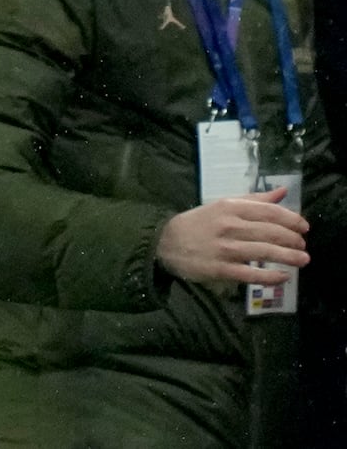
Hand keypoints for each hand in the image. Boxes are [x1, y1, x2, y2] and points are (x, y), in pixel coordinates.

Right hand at [155, 187, 308, 286]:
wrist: (165, 242)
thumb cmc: (198, 223)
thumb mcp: (222, 205)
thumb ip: (253, 200)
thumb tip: (282, 192)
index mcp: (230, 208)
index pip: (268, 211)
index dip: (291, 219)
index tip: (304, 227)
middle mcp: (229, 226)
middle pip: (270, 232)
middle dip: (293, 239)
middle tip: (303, 245)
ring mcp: (225, 248)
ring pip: (265, 252)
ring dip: (289, 257)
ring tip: (303, 259)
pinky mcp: (220, 269)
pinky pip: (251, 274)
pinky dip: (270, 276)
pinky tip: (283, 276)